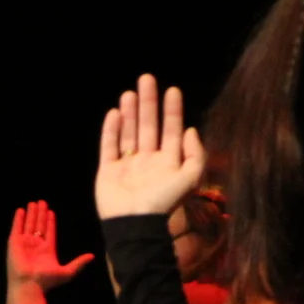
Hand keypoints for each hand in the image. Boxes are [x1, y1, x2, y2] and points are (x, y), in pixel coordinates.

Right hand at [7, 200, 93, 290]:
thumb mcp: (67, 272)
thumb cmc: (47, 280)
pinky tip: (21, 210)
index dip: (50, 222)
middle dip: (41, 214)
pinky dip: (18, 219)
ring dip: (31, 214)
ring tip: (33, 203)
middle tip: (42, 202)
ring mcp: (24, 243)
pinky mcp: (14, 243)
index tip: (51, 212)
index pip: (49, 232)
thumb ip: (79, 263)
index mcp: (47, 250)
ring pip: (29, 225)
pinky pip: (16, 228)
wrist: (29, 285)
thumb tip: (92, 256)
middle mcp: (35, 245)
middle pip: (39, 226)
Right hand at [96, 74, 205, 219]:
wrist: (135, 225)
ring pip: (129, 133)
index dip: (172, 111)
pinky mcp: (109, 172)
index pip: (171, 131)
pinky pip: (109, 147)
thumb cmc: (164, 203)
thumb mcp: (189, 179)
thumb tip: (191, 130)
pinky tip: (115, 113)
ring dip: (130, 113)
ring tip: (130, 92)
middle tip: (147, 79)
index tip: (173, 91)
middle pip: (149, 127)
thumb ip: (195, 154)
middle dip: (149, 104)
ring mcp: (128, 166)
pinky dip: (111, 130)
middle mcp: (148, 162)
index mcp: (168, 164)